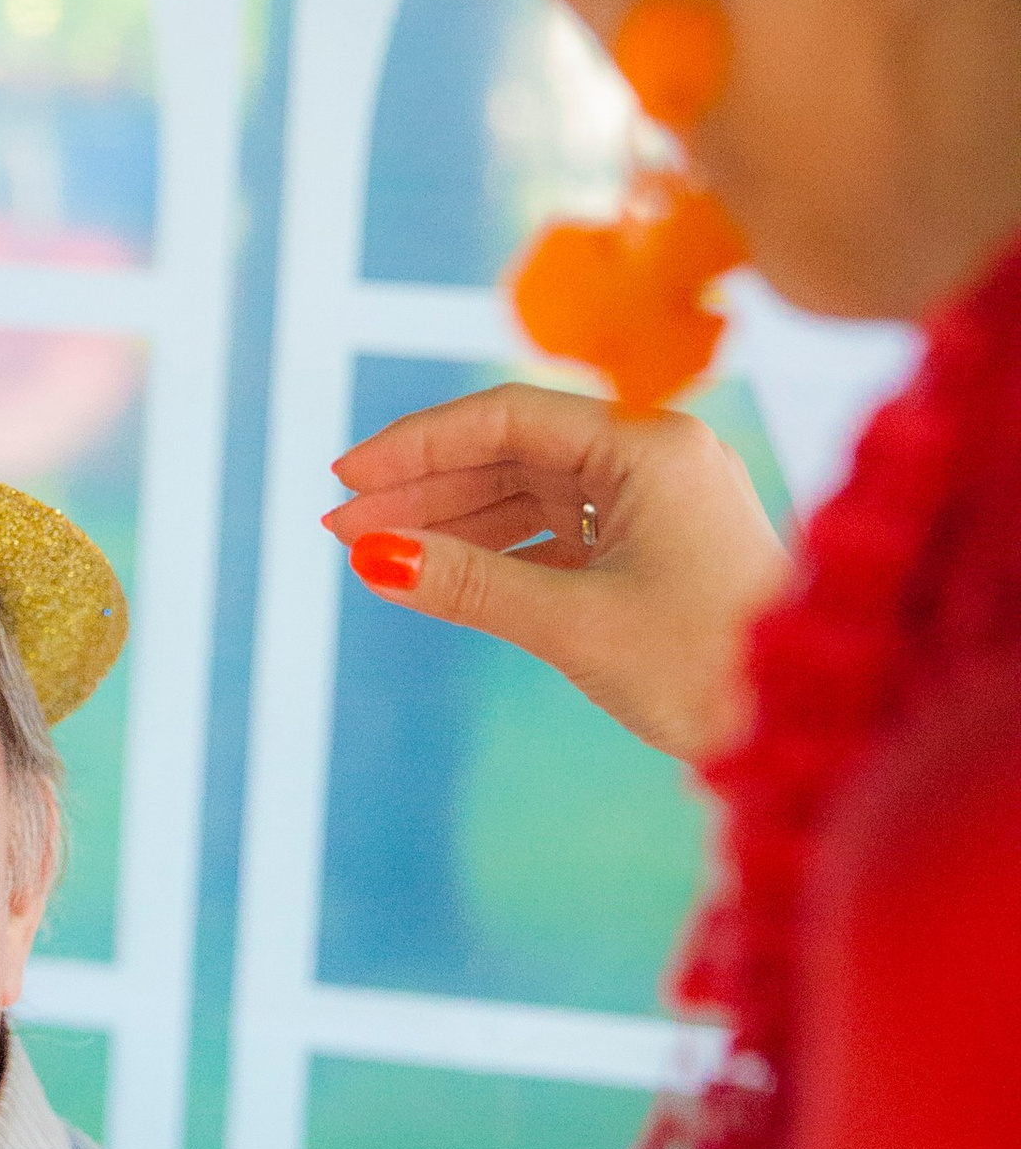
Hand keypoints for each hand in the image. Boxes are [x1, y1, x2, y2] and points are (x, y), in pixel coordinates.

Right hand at [323, 383, 792, 760]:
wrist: (807, 729)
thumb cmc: (709, 669)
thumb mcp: (574, 624)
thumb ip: (470, 583)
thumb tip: (371, 556)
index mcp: (652, 446)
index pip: (510, 418)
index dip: (418, 446)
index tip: (346, 479)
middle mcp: (658, 456)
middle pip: (516, 452)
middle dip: (425, 489)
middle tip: (341, 526)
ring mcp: (660, 501)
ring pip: (533, 494)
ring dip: (455, 520)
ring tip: (375, 552)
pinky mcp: (658, 547)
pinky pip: (562, 530)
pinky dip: (501, 550)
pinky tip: (444, 571)